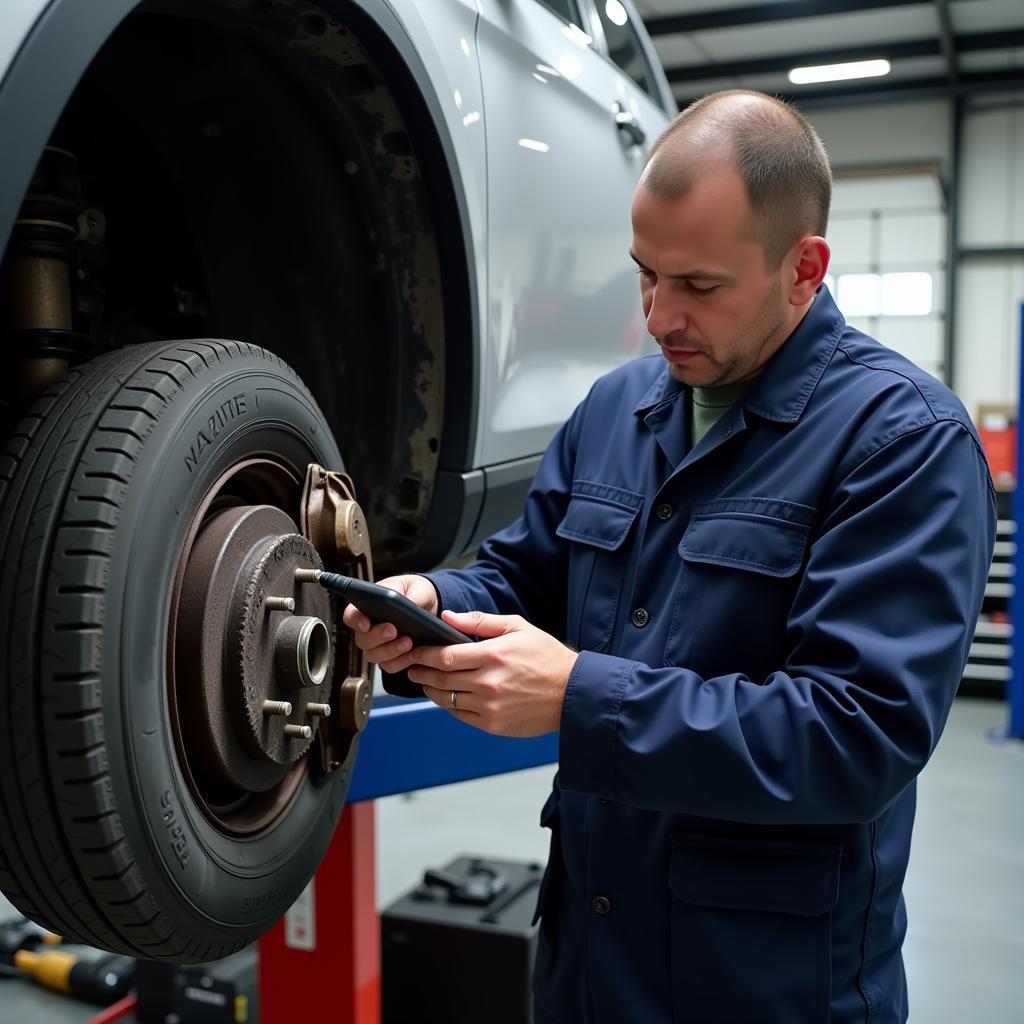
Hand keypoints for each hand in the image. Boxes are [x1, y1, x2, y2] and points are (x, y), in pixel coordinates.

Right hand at [342, 574, 438, 673]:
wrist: (429, 608)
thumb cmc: (415, 592)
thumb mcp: (418, 586)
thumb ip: (415, 593)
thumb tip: (411, 602)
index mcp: (368, 607)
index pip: (351, 615)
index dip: (355, 620)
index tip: (365, 623)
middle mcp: (369, 628)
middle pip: (362, 639)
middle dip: (377, 637)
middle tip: (392, 630)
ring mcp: (378, 645)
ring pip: (374, 655)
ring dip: (390, 651)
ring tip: (407, 642)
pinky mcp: (391, 657)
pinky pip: (389, 665)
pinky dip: (400, 662)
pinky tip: (412, 654)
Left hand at [407, 610, 577, 736]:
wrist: (572, 693)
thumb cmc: (547, 658)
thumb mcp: (517, 627)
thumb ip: (479, 621)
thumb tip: (448, 617)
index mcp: (493, 655)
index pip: (444, 657)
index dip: (423, 655)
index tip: (415, 651)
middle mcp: (488, 683)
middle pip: (440, 678)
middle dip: (420, 672)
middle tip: (412, 667)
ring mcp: (489, 707)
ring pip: (446, 699)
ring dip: (430, 690)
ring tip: (426, 682)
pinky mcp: (493, 725)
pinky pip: (459, 715)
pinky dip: (449, 706)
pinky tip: (448, 696)